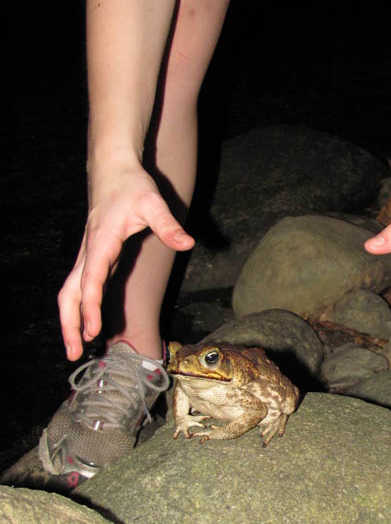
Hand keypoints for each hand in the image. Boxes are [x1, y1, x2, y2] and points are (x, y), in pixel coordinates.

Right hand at [58, 165, 193, 360]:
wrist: (113, 170)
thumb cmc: (132, 185)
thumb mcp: (153, 202)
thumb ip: (168, 225)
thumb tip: (188, 242)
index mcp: (101, 241)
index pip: (91, 279)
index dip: (90, 306)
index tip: (93, 330)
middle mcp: (89, 252)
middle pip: (69, 293)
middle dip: (69, 324)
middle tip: (74, 354)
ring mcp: (88, 256)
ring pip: (69, 292)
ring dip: (69, 320)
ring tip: (74, 349)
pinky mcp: (93, 258)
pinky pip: (79, 288)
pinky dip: (78, 310)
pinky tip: (87, 328)